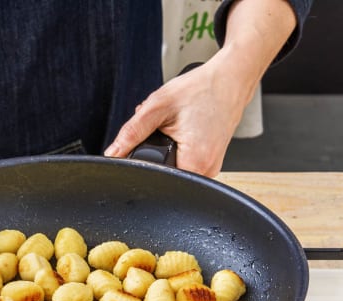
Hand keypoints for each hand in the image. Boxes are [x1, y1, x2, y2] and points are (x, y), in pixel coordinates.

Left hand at [104, 58, 247, 176]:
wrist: (230, 79)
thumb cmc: (201, 89)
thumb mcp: (158, 106)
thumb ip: (132, 132)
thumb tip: (113, 153)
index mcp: (195, 162)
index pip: (158, 179)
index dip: (143, 166)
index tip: (145, 147)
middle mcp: (206, 170)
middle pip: (166, 174)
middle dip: (153, 154)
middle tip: (163, 130)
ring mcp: (211, 168)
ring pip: (175, 168)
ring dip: (165, 151)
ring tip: (174, 129)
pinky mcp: (211, 163)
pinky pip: (186, 163)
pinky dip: (177, 149)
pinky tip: (182, 132)